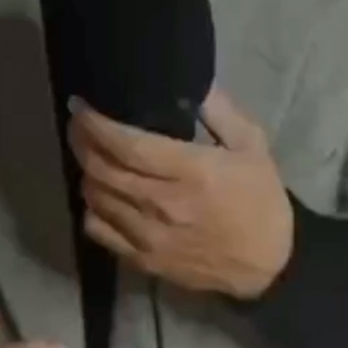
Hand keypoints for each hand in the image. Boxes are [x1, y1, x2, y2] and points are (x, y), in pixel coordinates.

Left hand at [69, 88, 293, 298]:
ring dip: (86, 171)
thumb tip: (192, 81)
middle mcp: (163, 204)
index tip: (80, 105)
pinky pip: (98, 230)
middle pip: (102, 169)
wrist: (268, 266)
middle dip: (82, 141)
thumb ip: (221, 110)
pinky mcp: (143, 261)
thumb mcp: (252, 145)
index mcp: (191, 172)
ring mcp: (149, 236)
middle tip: (79, 122)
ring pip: (95, 197)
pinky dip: (91, 207)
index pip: (127, 145)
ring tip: (89, 152)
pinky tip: (100, 192)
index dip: (96, 123)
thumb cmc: (260, 199)